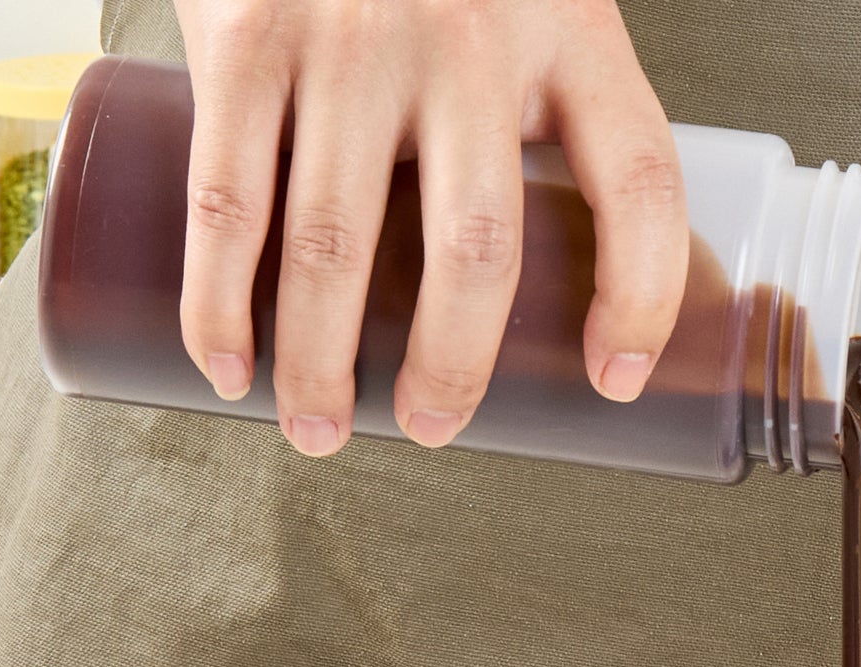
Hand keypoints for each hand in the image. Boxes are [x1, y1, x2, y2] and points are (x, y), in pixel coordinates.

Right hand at [172, 0, 688, 454]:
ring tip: (318, 431)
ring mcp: (348, 35)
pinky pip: (227, 199)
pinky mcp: (244, 32)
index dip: (642, 298)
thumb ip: (553, 114)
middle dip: (451, 368)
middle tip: (432, 429)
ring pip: (334, 245)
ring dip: (320, 364)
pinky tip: (228, 367)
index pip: (641, 182)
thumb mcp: (536, 2)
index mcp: (572, 28)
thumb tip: (567, 289)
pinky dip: (218, 303)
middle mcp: (467, 34)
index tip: (615, 380)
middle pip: (475, 250)